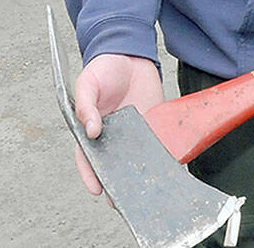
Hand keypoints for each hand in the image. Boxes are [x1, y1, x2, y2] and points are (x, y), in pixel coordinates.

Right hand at [71, 53, 162, 195]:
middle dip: (117, 181)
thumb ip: (86, 106)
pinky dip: (160, 153)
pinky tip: (167, 164)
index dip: (90, 174)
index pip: (88, 157)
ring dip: (139, 172)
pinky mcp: (152, 122)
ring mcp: (133, 130)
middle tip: (122, 200)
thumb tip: (91, 131)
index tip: (96, 189)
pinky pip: (156, 140)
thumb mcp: (87, 83)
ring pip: (135, 157)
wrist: (130, 54)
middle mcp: (112, 134)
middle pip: (113, 162)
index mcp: (90, 128)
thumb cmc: (103, 69)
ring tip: (146, 189)